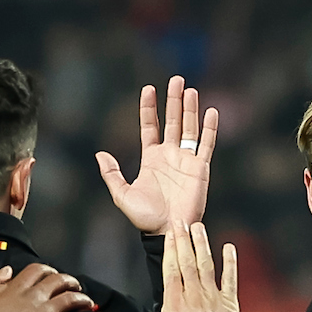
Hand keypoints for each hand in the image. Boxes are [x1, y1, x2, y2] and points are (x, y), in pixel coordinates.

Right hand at [0, 264, 99, 311]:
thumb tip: (6, 270)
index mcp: (18, 286)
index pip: (37, 271)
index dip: (47, 270)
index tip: (51, 273)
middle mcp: (35, 296)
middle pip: (58, 281)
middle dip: (69, 281)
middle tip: (75, 285)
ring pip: (70, 300)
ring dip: (82, 300)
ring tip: (89, 302)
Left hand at [96, 76, 216, 233]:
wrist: (167, 231)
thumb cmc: (145, 217)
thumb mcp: (122, 195)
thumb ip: (112, 174)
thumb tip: (100, 154)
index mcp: (151, 159)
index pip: (150, 126)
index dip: (149, 108)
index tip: (148, 88)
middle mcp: (170, 155)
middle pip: (173, 121)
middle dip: (173, 100)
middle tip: (176, 79)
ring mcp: (186, 161)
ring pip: (189, 128)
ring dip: (190, 109)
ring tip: (190, 90)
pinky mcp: (200, 169)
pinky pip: (206, 145)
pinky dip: (210, 129)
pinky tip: (211, 112)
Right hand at [158, 221, 238, 311]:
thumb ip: (163, 311)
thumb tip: (157, 302)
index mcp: (174, 301)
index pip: (171, 268)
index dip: (171, 248)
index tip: (169, 233)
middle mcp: (193, 295)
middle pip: (187, 261)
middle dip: (183, 239)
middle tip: (180, 221)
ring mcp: (212, 297)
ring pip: (206, 265)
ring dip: (202, 244)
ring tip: (198, 227)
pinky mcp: (229, 303)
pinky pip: (230, 278)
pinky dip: (230, 262)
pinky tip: (229, 247)